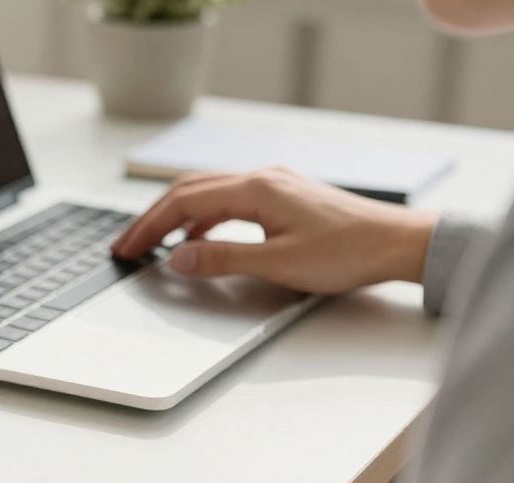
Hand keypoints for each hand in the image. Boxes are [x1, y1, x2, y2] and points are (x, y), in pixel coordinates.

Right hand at [111, 167, 437, 292]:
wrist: (398, 243)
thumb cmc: (348, 252)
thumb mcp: (278, 264)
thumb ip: (222, 259)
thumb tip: (177, 258)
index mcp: (256, 189)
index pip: (183, 202)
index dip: (148, 226)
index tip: (125, 248)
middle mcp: (261, 178)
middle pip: (188, 190)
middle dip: (152, 218)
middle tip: (126, 244)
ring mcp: (273, 184)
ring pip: (207, 192)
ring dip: (175, 216)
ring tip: (153, 243)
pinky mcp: (283, 195)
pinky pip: (228, 200)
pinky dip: (202, 218)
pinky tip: (198, 239)